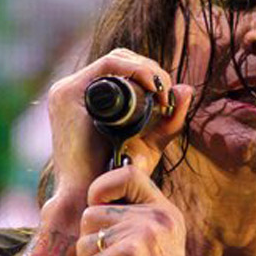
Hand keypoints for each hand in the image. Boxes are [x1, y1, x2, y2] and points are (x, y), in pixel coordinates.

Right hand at [44, 48, 191, 221]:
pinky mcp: (68, 94)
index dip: (151, 73)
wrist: (93, 196)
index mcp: (91, 98)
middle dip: (152, 70)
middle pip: (122, 60)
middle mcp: (77, 90)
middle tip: (168, 93)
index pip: (124, 68)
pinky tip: (152, 86)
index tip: (169, 94)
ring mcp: (69, 90)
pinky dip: (134, 70)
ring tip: (163, 92)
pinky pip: (108, 66)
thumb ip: (170, 121)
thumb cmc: (118, 175)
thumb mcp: (151, 144)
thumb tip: (187, 88)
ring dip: (146, 69)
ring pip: (117, 59)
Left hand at [75, 164, 197, 255]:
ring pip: (84, 240)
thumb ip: (134, 218)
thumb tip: (94, 198)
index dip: (103, 186)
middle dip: (90, 243)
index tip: (99, 207)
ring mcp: (143, 234)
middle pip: (93, 212)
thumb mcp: (156, 244)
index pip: (129, 174)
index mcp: (166, 211)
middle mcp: (158, 217)